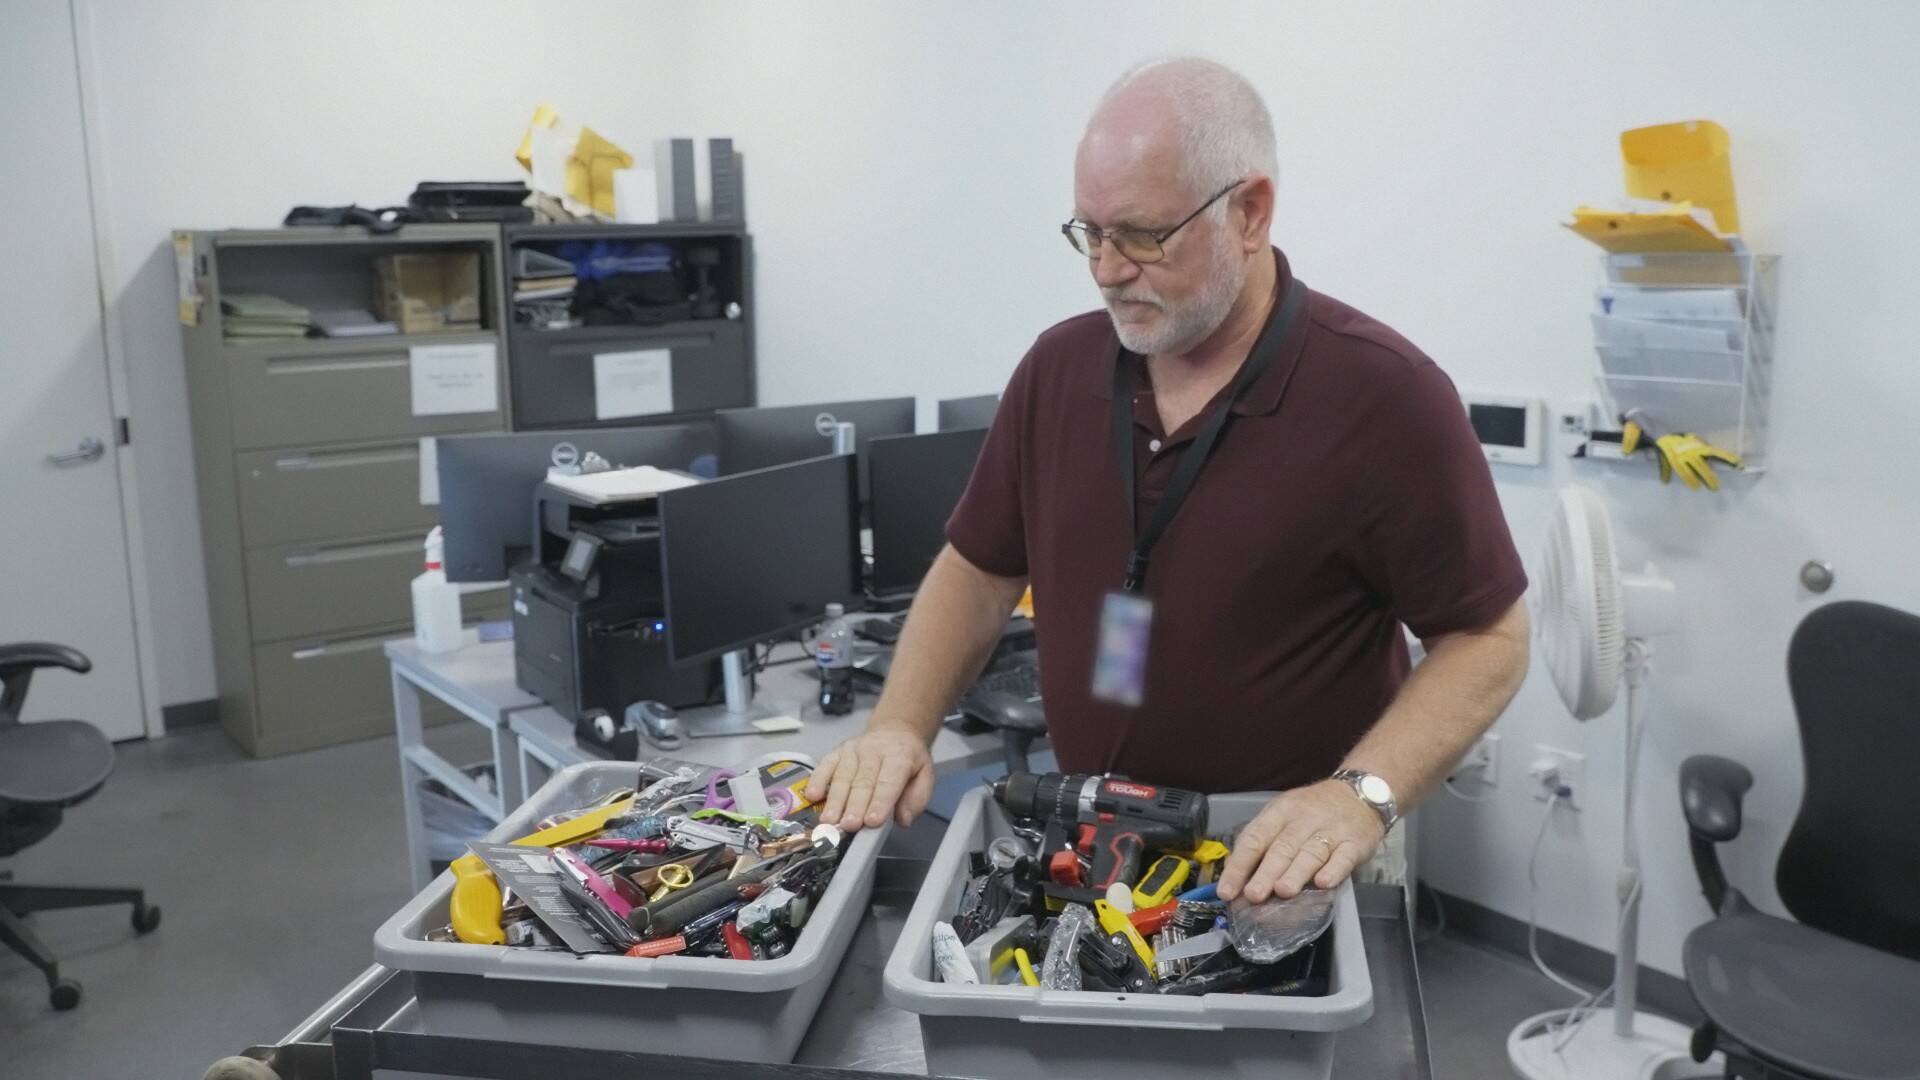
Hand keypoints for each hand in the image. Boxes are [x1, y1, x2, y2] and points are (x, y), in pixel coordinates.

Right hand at [805, 726, 935, 830]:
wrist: (895, 732)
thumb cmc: (908, 759)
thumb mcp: (925, 775)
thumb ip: (917, 799)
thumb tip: (903, 819)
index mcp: (899, 756)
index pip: (888, 781)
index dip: (880, 802)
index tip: (872, 821)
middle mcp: (874, 751)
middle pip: (863, 781)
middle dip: (855, 806)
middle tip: (849, 825)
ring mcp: (853, 750)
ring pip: (842, 776)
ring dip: (835, 800)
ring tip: (830, 820)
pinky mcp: (837, 752)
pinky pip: (825, 766)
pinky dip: (817, 781)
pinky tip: (812, 797)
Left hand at [1216, 780, 1384, 902]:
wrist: (1357, 792)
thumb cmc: (1312, 809)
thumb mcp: (1281, 814)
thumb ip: (1261, 842)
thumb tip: (1236, 876)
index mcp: (1279, 813)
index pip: (1255, 838)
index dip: (1240, 865)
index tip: (1227, 890)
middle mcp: (1303, 820)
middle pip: (1282, 847)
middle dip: (1266, 872)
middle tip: (1253, 895)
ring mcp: (1331, 831)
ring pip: (1311, 852)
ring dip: (1296, 872)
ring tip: (1283, 891)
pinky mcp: (1355, 843)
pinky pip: (1344, 857)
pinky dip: (1334, 870)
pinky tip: (1324, 883)